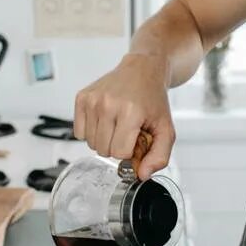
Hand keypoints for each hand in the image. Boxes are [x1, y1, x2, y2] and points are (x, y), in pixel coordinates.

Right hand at [75, 54, 172, 178]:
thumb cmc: (153, 100)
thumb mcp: (166, 129)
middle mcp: (108, 104)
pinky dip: (91, 131)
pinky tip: (105, 119)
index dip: (130, 151)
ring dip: (104, 140)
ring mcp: (92, 100)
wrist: (142, 70)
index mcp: (130, 111)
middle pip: (103, 150)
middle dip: (117, 146)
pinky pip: (78, 132)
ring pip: (90, 143)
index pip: (119, 153)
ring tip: (117, 124)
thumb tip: (141, 175)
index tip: (137, 139)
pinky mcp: (82, 98)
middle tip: (128, 130)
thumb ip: (159, 156)